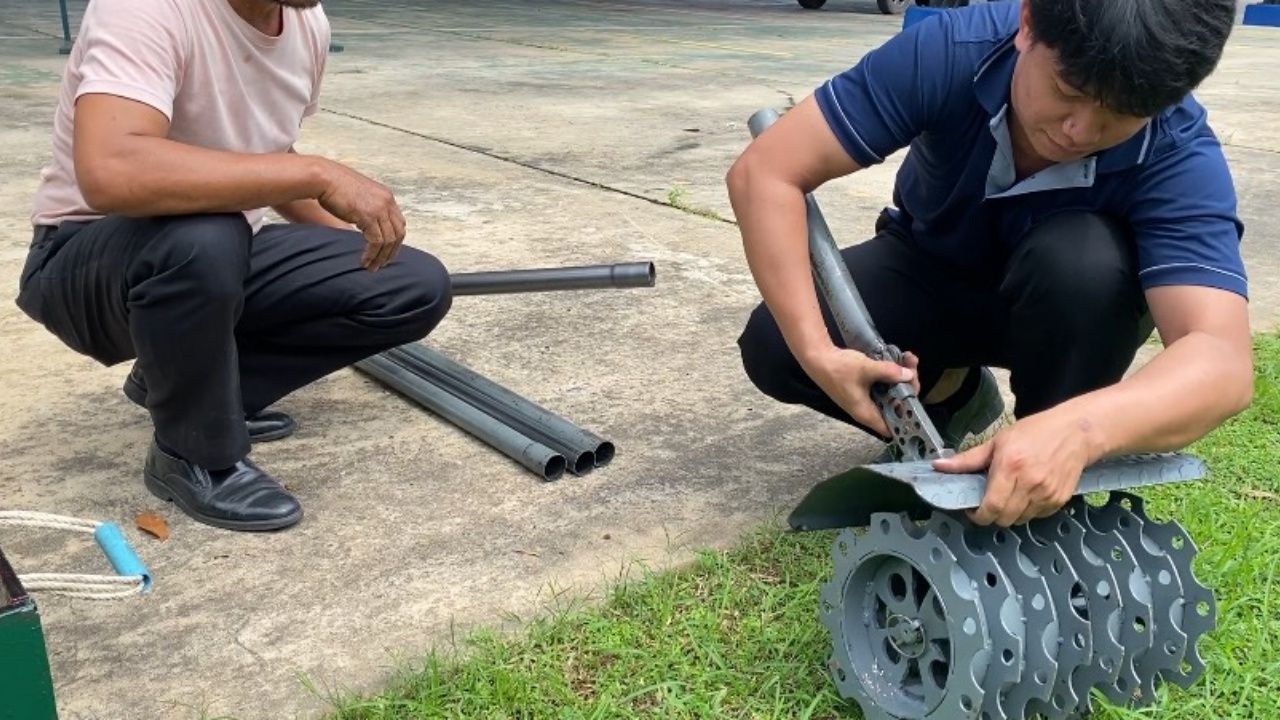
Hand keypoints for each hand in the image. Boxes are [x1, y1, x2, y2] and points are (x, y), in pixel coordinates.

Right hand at [315, 160, 406, 270]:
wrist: (322, 177)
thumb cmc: (334, 186)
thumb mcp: (358, 198)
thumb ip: (367, 211)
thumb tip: (367, 227)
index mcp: (386, 196)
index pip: (399, 222)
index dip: (395, 240)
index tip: (387, 252)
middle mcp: (387, 201)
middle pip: (398, 233)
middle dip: (391, 252)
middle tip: (382, 264)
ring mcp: (379, 208)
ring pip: (388, 240)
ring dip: (381, 257)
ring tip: (371, 267)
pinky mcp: (369, 216)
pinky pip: (376, 242)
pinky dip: (371, 254)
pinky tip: (364, 261)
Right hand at [800, 345, 918, 436]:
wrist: (817, 357)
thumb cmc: (838, 369)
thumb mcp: (866, 369)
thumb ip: (889, 372)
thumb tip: (909, 375)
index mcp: (867, 413)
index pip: (892, 428)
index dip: (907, 419)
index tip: (916, 400)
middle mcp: (868, 409)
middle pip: (896, 405)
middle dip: (908, 387)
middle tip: (912, 368)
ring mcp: (866, 399)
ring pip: (891, 393)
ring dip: (902, 378)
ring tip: (908, 358)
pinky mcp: (865, 388)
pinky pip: (884, 385)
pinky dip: (892, 374)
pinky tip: (899, 359)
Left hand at [932, 409, 1099, 525]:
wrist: (1076, 432)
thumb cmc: (1036, 432)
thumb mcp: (997, 441)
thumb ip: (968, 459)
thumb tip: (939, 466)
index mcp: (1010, 467)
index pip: (991, 507)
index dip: (978, 515)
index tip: (972, 510)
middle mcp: (1029, 483)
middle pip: (1004, 518)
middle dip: (992, 515)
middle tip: (989, 501)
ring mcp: (1046, 494)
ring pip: (1020, 520)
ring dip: (1010, 513)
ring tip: (1010, 494)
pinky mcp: (1059, 500)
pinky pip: (1036, 516)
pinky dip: (1028, 510)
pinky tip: (1027, 493)